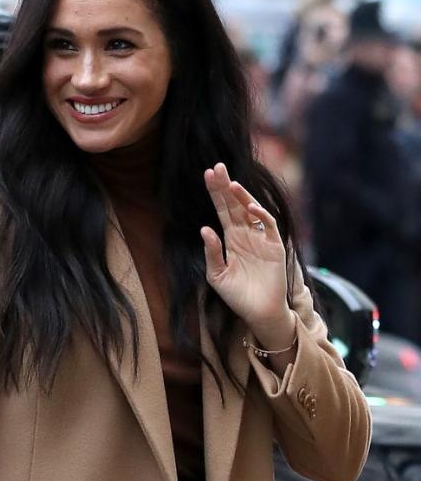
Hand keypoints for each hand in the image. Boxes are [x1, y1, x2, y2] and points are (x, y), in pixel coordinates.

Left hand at [201, 163, 292, 344]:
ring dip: (242, 197)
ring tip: (230, 184)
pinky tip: (250, 207)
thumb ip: (211, 253)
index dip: (215, 193)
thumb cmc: (237, 296)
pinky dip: (261, 215)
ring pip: (252, 211)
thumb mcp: (217, 275)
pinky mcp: (275, 246)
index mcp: (231, 239)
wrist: (259, 313)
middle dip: (225, 187)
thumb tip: (205, 229)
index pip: (222, 210)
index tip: (207, 174)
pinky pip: (269, 226)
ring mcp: (261, 239)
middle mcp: (246, 234)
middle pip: (235, 205)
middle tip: (217, 167)